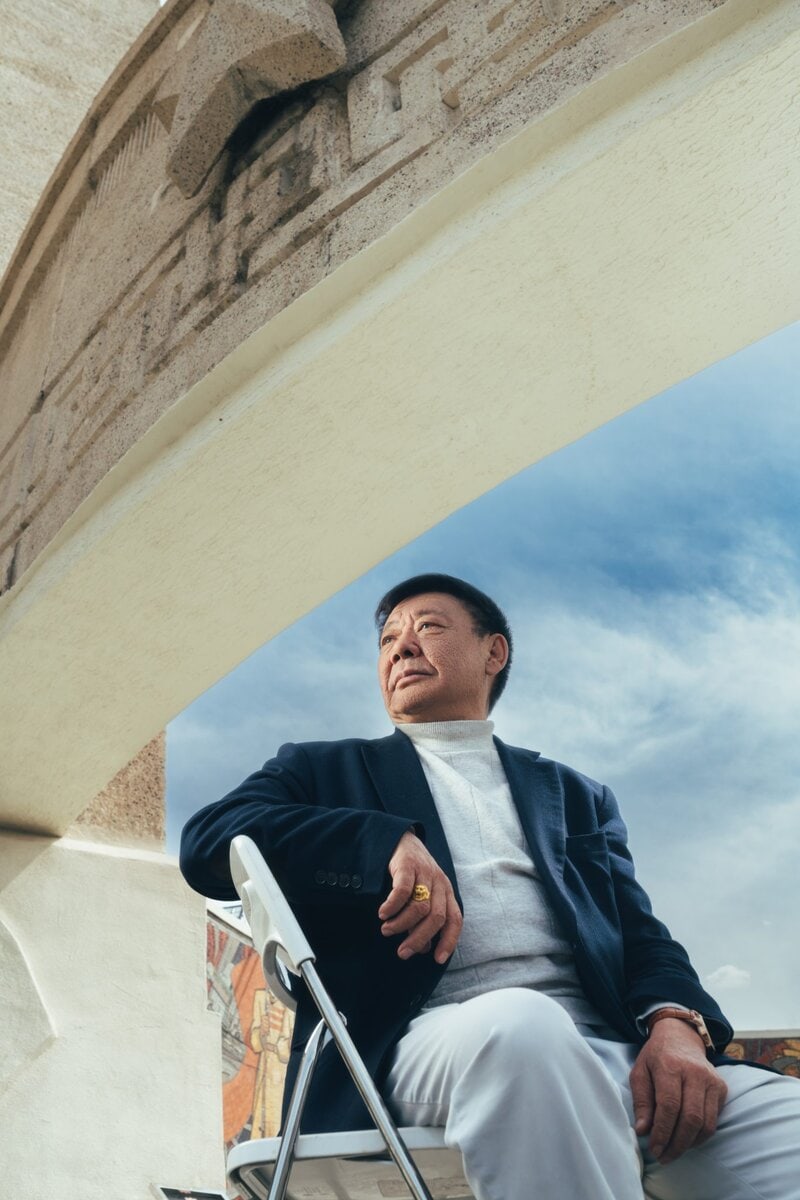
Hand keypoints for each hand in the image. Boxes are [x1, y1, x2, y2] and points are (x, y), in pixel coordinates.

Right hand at [378, 831, 461, 963]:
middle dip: (419, 939)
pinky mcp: (408, 865)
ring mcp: (425, 873)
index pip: (455, 920)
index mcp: (447, 892)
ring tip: (387, 930)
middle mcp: (440, 883)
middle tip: (403, 953)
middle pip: (436, 918)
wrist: (401, 838)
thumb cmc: (413, 874)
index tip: (437, 959)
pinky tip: (383, 913)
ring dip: (401, 924)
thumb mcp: (423, 896)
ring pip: (420, 907)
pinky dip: (393, 906)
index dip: (448, 941)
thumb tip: (423, 949)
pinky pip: (403, 891)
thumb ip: (423, 921)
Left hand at [630, 1018, 727, 1163]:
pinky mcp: (721, 1088)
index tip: (654, 1148)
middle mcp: (695, 1072)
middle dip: (676, 1143)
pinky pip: (714, 1121)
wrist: (681, 1037)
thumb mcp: (640, 1072)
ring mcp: (711, 1080)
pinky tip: (686, 1140)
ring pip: (705, 1123)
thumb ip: (641, 1101)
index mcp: (670, 1065)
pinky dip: (700, 1136)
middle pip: (690, 1118)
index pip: (669, 1105)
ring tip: (673, 1151)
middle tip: (663, 1156)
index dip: (662, 1131)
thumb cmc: (656, 1057)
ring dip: (689, 1144)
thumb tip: (643, 1131)